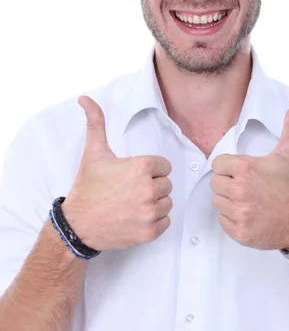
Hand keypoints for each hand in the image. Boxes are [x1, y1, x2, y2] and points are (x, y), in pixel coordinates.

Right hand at [61, 95, 172, 250]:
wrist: (78, 224)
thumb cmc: (88, 188)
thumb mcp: (93, 153)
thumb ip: (95, 123)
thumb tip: (85, 98)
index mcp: (140, 167)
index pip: (164, 166)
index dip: (150, 170)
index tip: (133, 176)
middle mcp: (148, 189)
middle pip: (167, 184)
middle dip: (152, 186)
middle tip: (131, 191)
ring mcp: (149, 212)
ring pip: (168, 203)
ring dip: (155, 204)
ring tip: (133, 204)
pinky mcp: (150, 232)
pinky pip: (166, 221)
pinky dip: (155, 221)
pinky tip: (137, 217)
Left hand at [210, 97, 288, 250]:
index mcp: (245, 168)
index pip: (217, 164)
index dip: (230, 168)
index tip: (245, 173)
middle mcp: (240, 190)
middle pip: (215, 183)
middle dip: (229, 184)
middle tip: (248, 188)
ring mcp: (239, 213)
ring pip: (217, 202)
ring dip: (230, 202)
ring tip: (250, 201)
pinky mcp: (239, 232)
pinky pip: (222, 221)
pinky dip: (233, 219)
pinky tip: (250, 215)